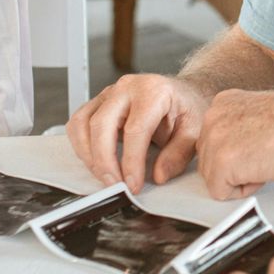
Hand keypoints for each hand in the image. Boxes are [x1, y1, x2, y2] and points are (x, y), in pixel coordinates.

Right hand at [64, 73, 212, 191]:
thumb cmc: (187, 109)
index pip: (135, 129)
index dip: (131, 161)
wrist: (183, 92)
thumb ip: (178, 155)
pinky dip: (82, 146)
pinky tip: (96, 162)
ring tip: (106, 176)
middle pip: (101, 124)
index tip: (133, 184)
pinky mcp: (98, 102)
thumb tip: (158, 176)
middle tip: (114, 185)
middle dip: (104, 161)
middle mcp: (127, 87)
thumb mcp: (195, 131)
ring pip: (83, 123)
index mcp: (154, 91)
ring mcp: (109, 93)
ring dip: (89, 155)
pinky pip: (78, 124)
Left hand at [195, 88, 273, 198]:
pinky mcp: (221, 163)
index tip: (261, 146)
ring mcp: (214, 140)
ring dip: (240, 179)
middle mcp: (211, 118)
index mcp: (222, 104)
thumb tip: (235, 153)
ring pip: (213, 178)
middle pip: (209, 161)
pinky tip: (264, 171)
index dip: (240, 154)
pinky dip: (244, 191)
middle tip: (266, 155)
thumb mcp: (260, 116)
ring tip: (266, 160)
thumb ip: (239, 130)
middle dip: (236, 168)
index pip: (214, 143)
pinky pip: (221, 193)